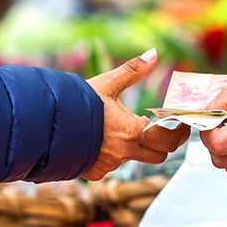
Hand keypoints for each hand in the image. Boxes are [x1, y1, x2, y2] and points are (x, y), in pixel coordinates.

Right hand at [83, 49, 189, 180]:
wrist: (44, 125)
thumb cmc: (76, 103)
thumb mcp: (107, 83)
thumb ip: (133, 70)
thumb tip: (154, 53)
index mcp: (131, 131)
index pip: (169, 139)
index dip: (180, 133)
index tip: (182, 126)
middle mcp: (124, 152)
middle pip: (159, 155)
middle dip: (164, 143)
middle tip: (163, 129)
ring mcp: (109, 165)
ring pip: (135, 160)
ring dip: (137, 148)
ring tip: (125, 130)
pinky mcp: (96, 173)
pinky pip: (113, 167)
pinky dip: (113, 156)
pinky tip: (102, 141)